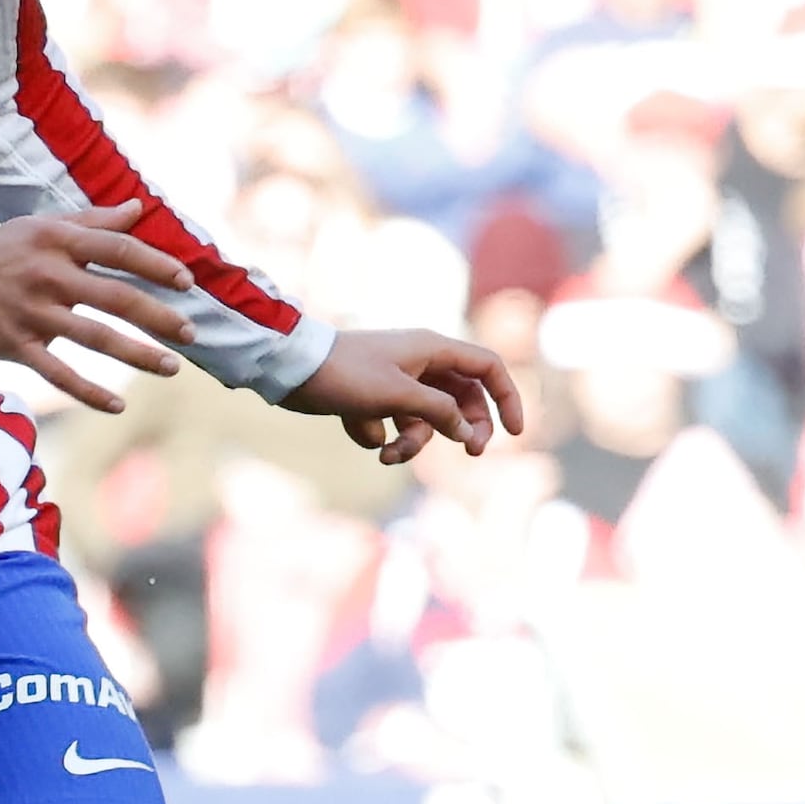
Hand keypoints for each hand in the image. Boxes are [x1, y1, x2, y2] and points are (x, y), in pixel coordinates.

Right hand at [0, 201, 193, 410]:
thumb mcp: (41, 227)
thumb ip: (93, 222)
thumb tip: (137, 209)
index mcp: (56, 240)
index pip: (117, 249)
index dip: (156, 264)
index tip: (187, 281)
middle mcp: (46, 275)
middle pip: (115, 296)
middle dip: (159, 317)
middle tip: (191, 333)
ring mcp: (30, 312)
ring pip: (94, 337)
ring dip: (137, 355)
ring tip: (172, 367)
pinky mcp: (14, 344)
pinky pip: (58, 372)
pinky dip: (89, 391)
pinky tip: (118, 405)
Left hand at [290, 326, 522, 466]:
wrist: (290, 368)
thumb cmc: (346, 374)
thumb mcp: (400, 395)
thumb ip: (441, 413)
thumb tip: (468, 431)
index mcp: (433, 349)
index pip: (488, 369)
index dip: (507, 398)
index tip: (514, 433)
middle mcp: (420, 363)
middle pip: (463, 398)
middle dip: (464, 428)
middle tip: (468, 453)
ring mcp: (397, 381)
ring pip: (427, 418)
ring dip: (414, 442)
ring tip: (388, 454)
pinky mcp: (373, 397)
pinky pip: (394, 424)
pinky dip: (381, 436)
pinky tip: (358, 429)